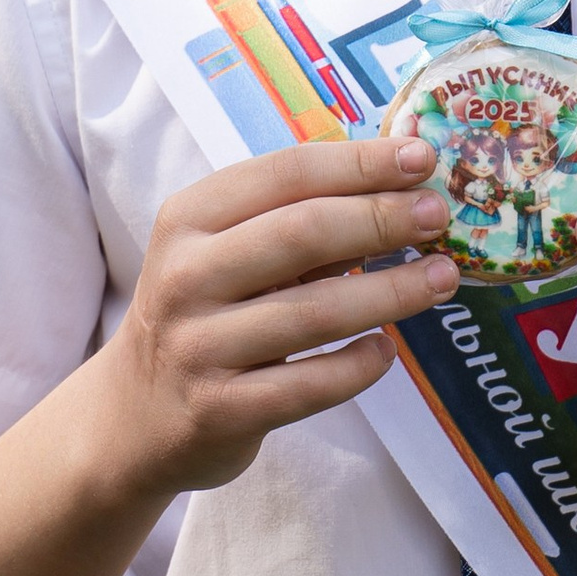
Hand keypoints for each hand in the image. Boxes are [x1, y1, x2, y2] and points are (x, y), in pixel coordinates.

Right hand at [89, 132, 455, 499]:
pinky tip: (388, 351)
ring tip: (442, 279)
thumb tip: (401, 188)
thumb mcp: (228, 256)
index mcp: (189, 219)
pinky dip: (358, 366)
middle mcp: (186, 276)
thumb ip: (299, 223)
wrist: (134, 416)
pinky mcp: (219, 410)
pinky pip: (308, 385)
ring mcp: (199, 346)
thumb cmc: (204, 315)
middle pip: (302, 233)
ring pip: (314, 312)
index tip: (423, 159)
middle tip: (440, 216)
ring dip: (391, 292)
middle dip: (382, 218)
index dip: (360, 163)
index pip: (286, 173)